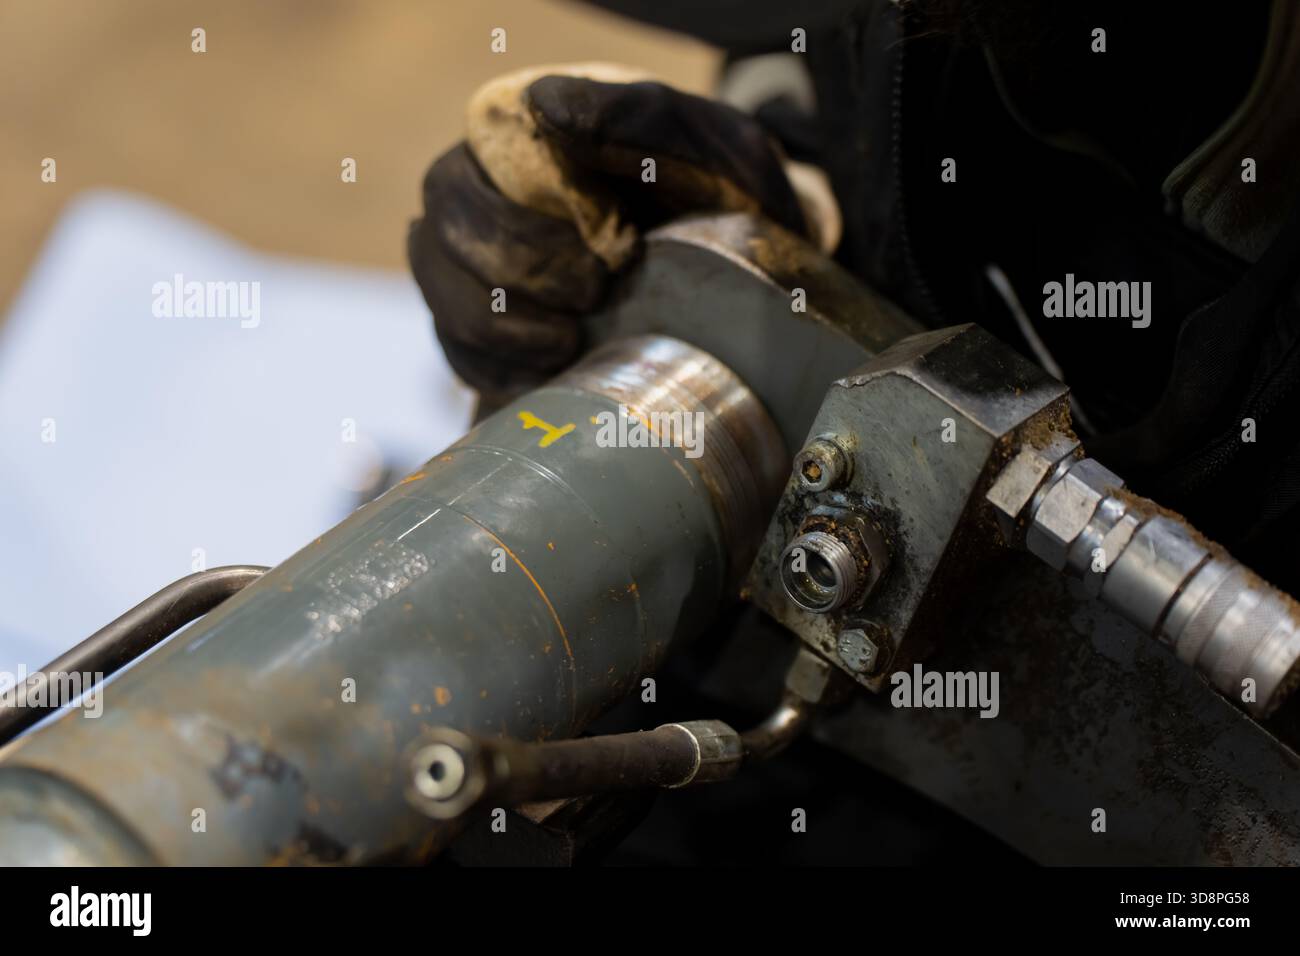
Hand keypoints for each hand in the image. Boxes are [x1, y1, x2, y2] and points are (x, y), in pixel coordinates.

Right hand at [408, 63, 818, 404]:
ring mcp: (479, 264)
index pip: (464, 183)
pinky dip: (500, 370)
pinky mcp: (490, 325)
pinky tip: (551, 371)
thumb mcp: (704, 143)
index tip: (612, 251)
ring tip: (569, 343)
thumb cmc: (721, 194)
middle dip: (517, 281)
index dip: (521, 231)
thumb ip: (635, 114)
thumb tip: (545, 105)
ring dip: (501, 331)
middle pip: (442, 240)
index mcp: (518, 142)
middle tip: (593, 299)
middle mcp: (483, 197)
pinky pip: (459, 353)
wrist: (749, 267)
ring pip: (441, 299)